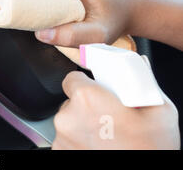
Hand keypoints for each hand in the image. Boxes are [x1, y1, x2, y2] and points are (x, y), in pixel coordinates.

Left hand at [53, 71, 179, 149]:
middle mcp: (68, 117)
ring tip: (106, 137)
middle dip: (86, 107)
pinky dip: (79, 143)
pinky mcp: (60, 153)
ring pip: (69, 123)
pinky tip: (98, 147)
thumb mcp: (159, 111)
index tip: (95, 90)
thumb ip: (144, 83)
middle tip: (108, 118)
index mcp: (87, 98)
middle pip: (71, 102)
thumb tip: (139, 67)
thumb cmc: (150, 150)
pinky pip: (67, 141)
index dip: (85, 83)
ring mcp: (62, 138)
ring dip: (82, 126)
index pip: (71, 78)